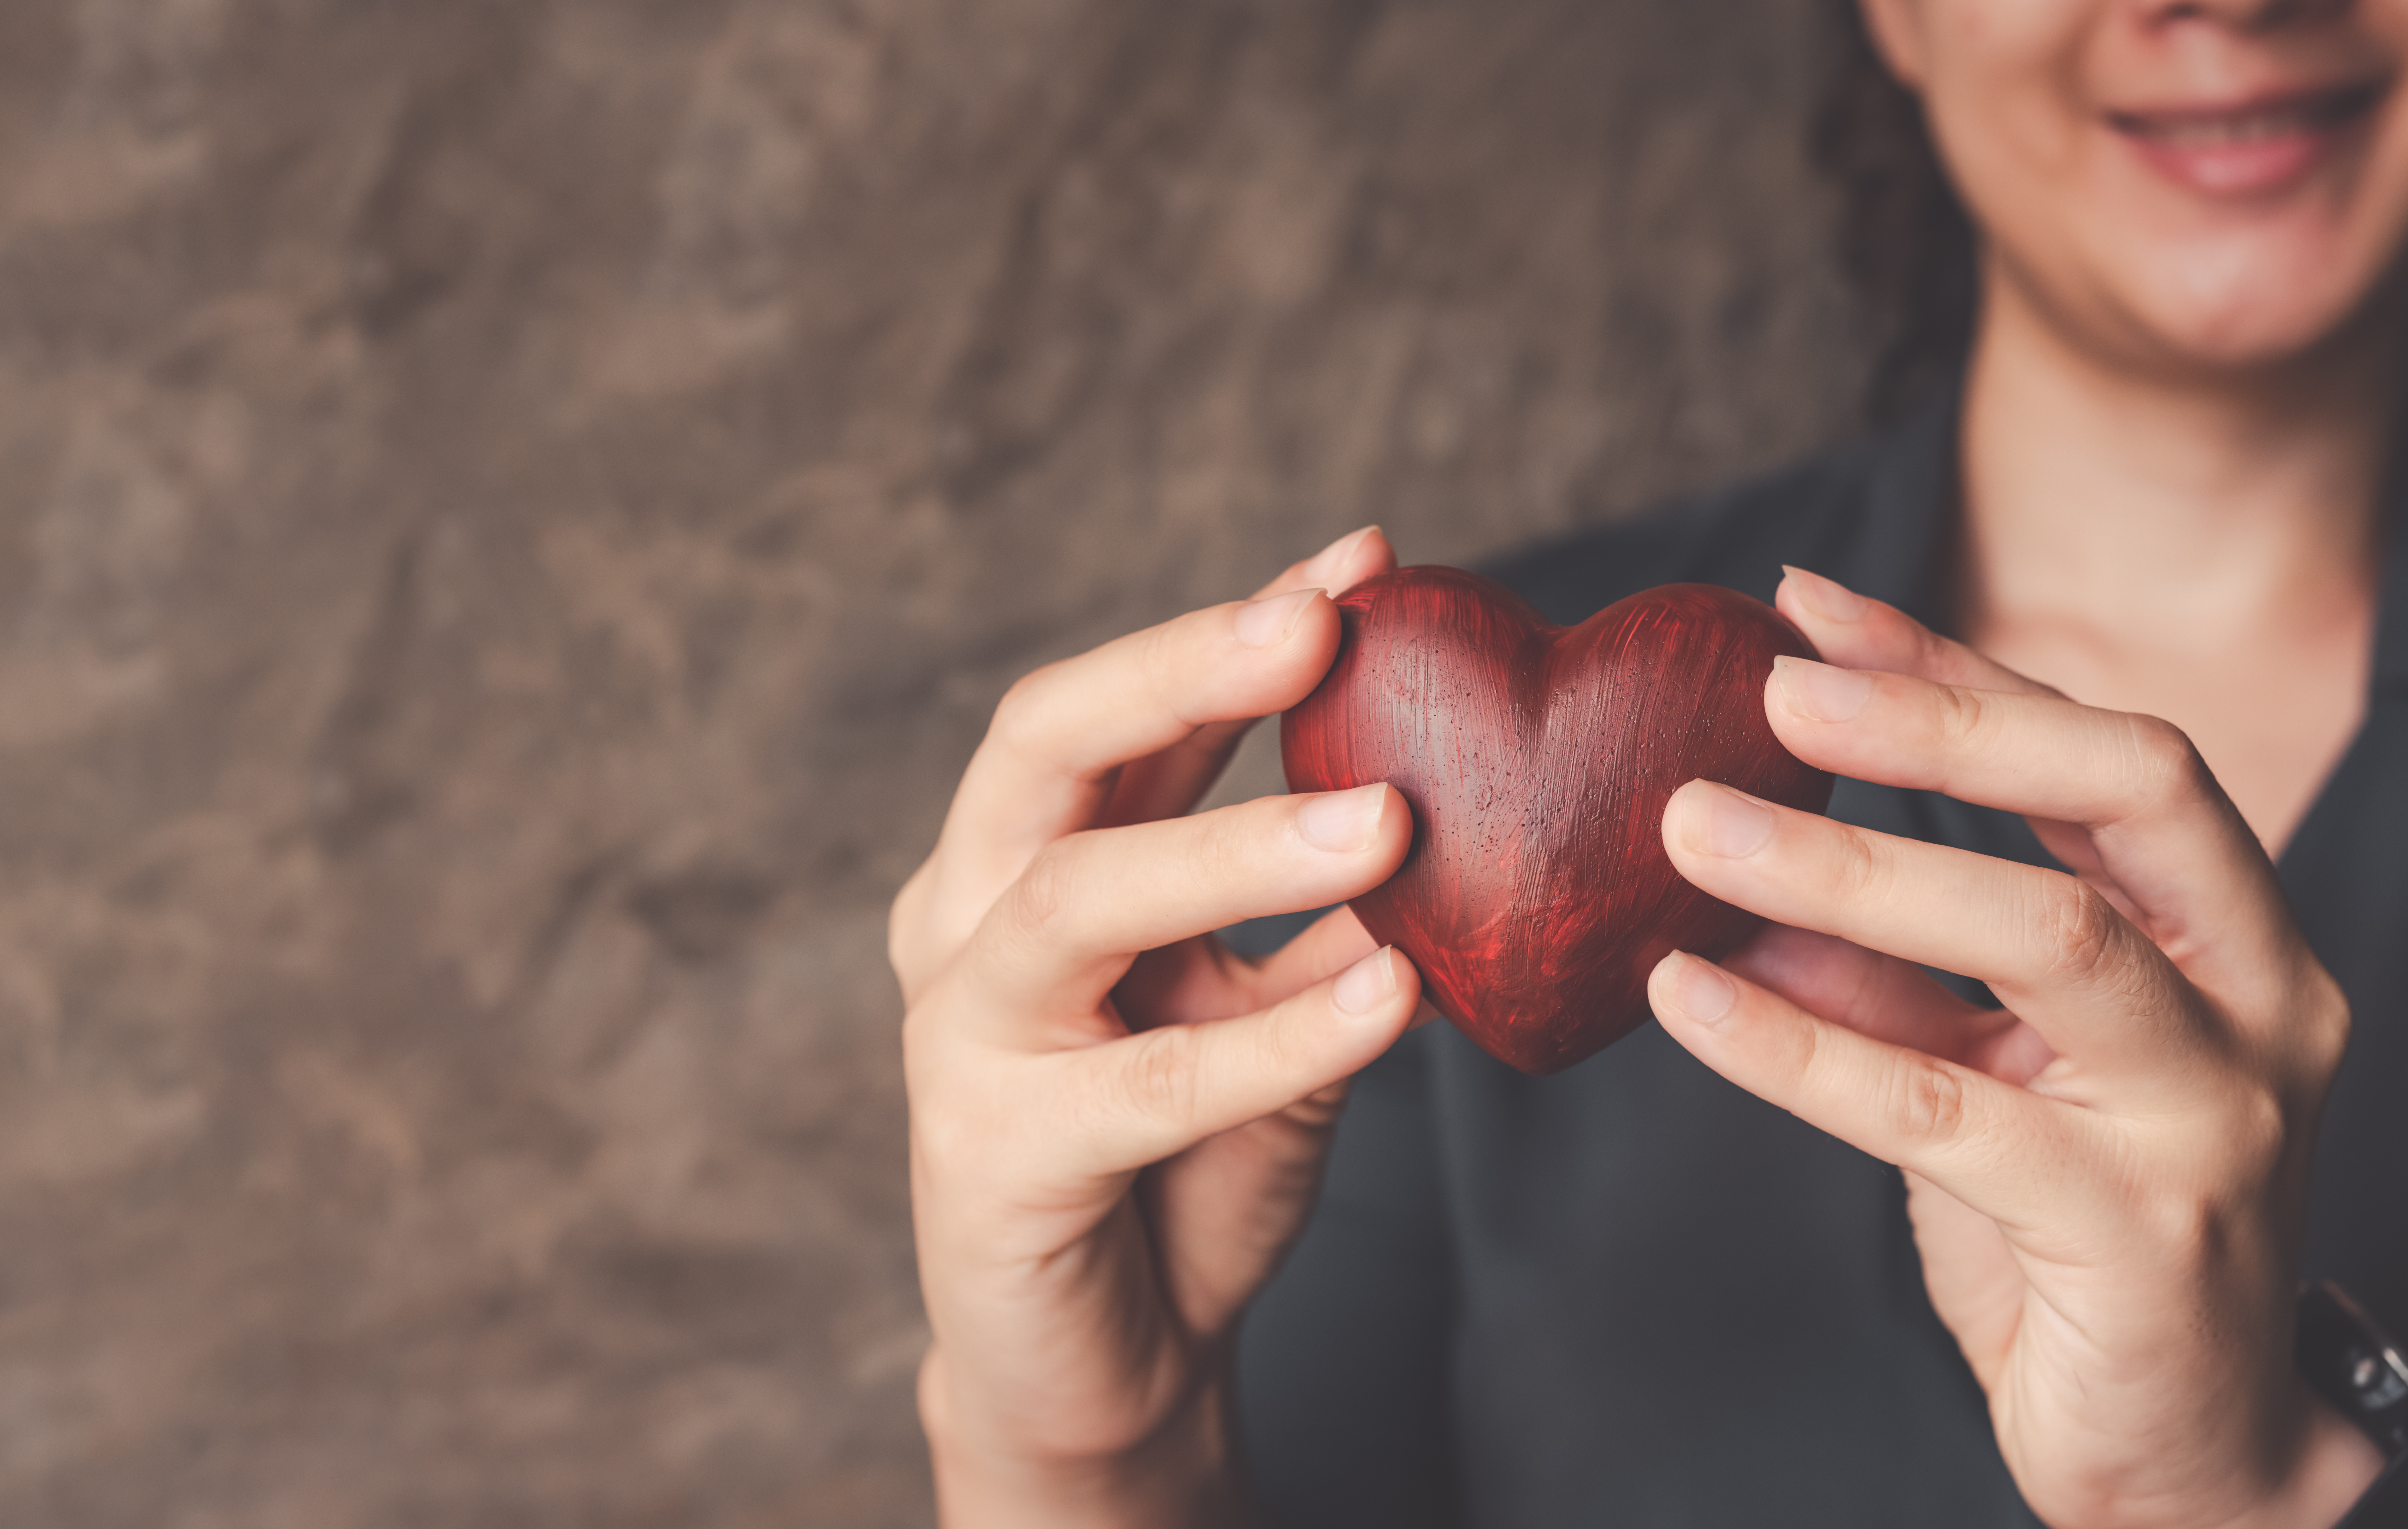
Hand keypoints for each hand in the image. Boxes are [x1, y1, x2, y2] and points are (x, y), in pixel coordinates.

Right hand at [891, 528, 1426, 1526]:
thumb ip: (1325, 920)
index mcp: (1026, 866)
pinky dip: (1276, 1038)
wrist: (1110, 1367)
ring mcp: (960, 1037)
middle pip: (1043, 748)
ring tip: (1385, 817)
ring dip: (1233, 845)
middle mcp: (966, 923)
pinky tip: (1390, 998)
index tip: (1361, 561)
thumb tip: (1447, 791)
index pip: (1116, 714)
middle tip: (1318, 621)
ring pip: (1075, 898)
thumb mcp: (1270, 1024)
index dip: (1229, 631)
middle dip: (1180, 669)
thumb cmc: (1186, 1175)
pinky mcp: (989, 1157)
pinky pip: (1146, 1084)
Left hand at [1645, 567, 2385, 1528]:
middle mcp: (2257, 1005)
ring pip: (2044, 938)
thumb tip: (1740, 871)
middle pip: (2124, 798)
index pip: (2105, 757)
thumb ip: (1888, 969)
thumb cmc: (2082, 1229)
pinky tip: (1686, 995)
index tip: (1811, 611)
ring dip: (1850, 872)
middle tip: (1774, 688)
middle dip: (1945, 730)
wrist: (2182, 1440)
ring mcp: (2214, 1117)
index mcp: (2233, 940)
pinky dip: (1798, 1045)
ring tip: (1688, 827)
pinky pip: (1941, 1109)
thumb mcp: (1989, 1068)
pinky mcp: (2137, 1234)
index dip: (1956, 675)